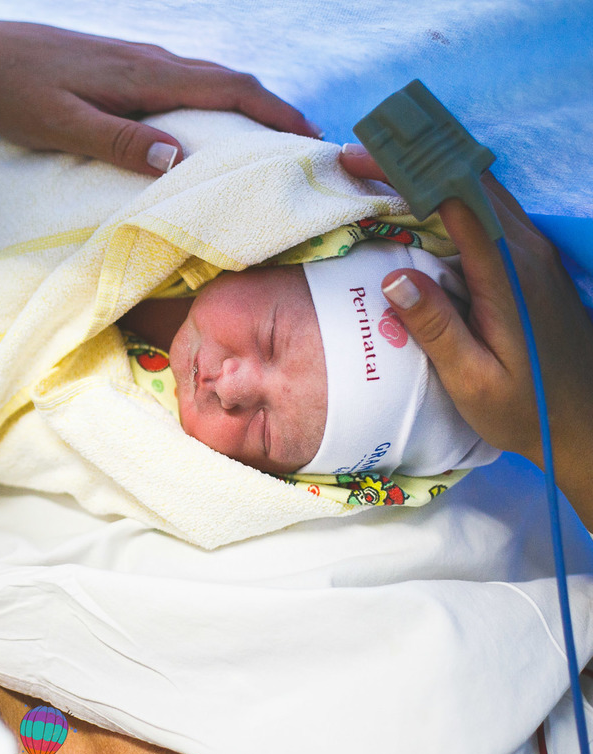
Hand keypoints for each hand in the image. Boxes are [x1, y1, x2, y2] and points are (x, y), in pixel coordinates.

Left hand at [0, 21, 321, 174]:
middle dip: (275, 112)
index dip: (275, 114)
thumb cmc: (16, 94)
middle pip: (232, 81)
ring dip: (249, 107)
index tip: (311, 140)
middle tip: (307, 150)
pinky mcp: (126, 66)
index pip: (229, 89)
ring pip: (211, 79)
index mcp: (145, 76)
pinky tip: (215, 125)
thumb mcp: (60, 124)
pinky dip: (217, 102)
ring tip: (273, 144)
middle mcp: (152, 61)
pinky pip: (187, 81)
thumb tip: (178, 157)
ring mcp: (141, 60)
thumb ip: (117, 141)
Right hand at [340, 146, 592, 523]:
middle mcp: (525, 251)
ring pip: (480, 192)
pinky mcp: (532, 265)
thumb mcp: (473, 379)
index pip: (454, 200)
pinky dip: (449, 198)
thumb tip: (393, 277)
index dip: (405, 171)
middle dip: (409, 162)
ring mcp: (533, 254)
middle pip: (467, 182)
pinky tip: (419, 208)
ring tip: (377, 172)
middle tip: (354, 157)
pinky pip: (488, 214)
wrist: (588, 425)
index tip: (359, 158)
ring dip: (429, 176)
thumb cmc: (528, 409)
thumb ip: (437, 328)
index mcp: (508, 273)